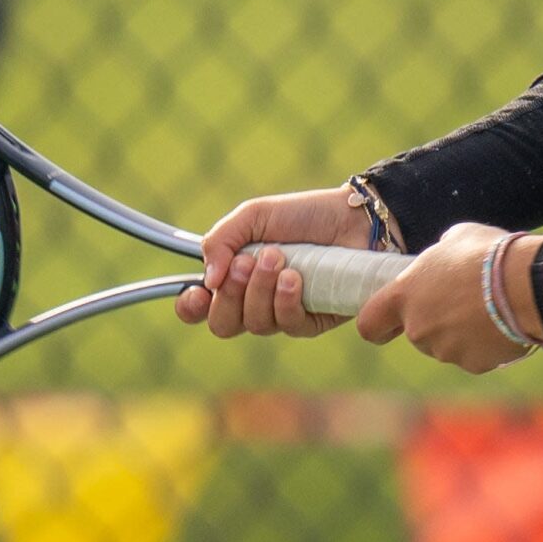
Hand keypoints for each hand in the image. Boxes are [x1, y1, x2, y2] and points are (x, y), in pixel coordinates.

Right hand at [174, 187, 367, 337]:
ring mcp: (282, 314)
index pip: (200, 308)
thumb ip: (221, 240)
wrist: (352, 218)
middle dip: (230, 294)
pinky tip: (296, 278)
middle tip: (246, 262)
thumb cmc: (303, 215)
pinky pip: (288, 325)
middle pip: (223, 324)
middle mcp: (254, 301)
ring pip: (255, 324)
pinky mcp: (311, 322)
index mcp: (234, 277)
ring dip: (261, 289)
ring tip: (279, 258)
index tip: (197, 293)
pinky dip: (287, 300)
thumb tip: (209, 280)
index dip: (191, 307)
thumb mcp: (255, 216)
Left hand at [358, 223, 542, 374]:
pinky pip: (473, 355)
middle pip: (417, 332)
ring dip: (459, 331)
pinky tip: (501, 321)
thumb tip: (443, 258)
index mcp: (404, 295)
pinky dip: (483, 343)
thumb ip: (438, 256)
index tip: (387, 323)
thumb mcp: (456, 238)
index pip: (369, 323)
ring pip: (445, 344)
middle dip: (434, 320)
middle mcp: (418, 328)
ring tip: (487, 306)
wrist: (527, 285)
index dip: (377, 324)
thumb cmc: (487, 254)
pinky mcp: (473, 364)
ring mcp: (445, 350)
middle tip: (461, 298)